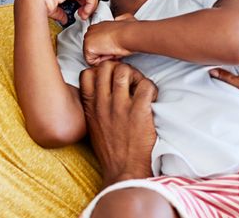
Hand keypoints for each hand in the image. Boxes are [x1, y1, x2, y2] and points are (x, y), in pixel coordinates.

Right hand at [15, 0, 97, 23]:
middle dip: (90, 4)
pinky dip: (90, 5)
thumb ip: (60, 12)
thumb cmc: (38, 4)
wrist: (32, 0)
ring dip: (91, 6)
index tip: (81, 14)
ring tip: (83, 15)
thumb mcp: (52, 9)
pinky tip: (83, 13)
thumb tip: (64, 19)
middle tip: (84, 15)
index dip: (85, 3)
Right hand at [79, 61, 157, 188]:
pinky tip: (151, 98)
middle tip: (129, 79)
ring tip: (140, 86)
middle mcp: (103, 104)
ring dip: (135, 75)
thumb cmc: (110, 151)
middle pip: (107, 67)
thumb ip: (93, 106)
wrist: (124, 171)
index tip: (111, 78)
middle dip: (119, 68)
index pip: (87, 73)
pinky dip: (151, 87)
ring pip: (125, 71)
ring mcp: (120, 107)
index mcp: (90, 107)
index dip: (100, 70)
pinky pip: (146, 85)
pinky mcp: (139, 112)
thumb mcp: (93, 127)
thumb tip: (98, 89)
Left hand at [82, 13, 135, 64]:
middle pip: (93, 49)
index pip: (96, 42)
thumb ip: (119, 20)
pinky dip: (102, 61)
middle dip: (103, 52)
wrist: (128, 35)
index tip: (113, 45)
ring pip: (93, 56)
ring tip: (113, 50)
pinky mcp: (88, 48)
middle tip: (114, 48)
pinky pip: (93, 62)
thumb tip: (119, 19)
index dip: (105, 47)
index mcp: (97, 25)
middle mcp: (90, 31)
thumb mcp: (124, 20)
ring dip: (103, 56)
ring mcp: (87, 39)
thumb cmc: (128, 32)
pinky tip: (109, 53)